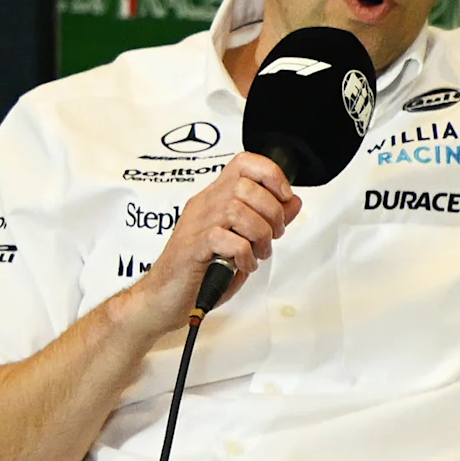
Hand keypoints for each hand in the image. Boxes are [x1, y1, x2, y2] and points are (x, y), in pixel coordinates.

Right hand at [134, 156, 299, 326]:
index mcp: (216, 198)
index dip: (270, 174)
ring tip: (258, 253)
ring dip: (259, 234)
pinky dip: (244, 254)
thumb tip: (293, 200)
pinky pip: (225, 239)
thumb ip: (267, 220)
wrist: (166, 297)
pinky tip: (243, 266)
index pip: (243, 163)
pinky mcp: (192, 247)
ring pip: (237, 210)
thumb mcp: (244, 241)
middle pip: (245, 186)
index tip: (284, 198)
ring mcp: (196, 224)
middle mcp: (205, 205)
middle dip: (271, 212)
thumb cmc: (203, 271)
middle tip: (272, 236)